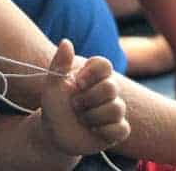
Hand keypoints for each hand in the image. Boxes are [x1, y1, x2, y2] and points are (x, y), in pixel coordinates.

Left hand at [40, 40, 129, 155]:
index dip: (92, 74)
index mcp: (93, 76)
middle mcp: (106, 91)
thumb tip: (66, 42)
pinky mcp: (117, 130)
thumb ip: (60, 63)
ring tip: (82, 119)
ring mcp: (113, 110)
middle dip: (88, 99)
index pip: (104, 65)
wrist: (54, 133)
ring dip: (93, 116)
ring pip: (116, 108)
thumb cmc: (55, 105)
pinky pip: (122, 129)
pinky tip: (93, 130)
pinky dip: (104, 131)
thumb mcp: (53, 84)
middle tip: (75, 105)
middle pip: (111, 87)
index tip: (77, 83)